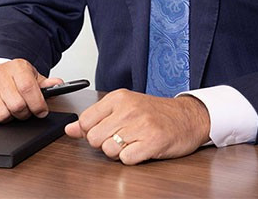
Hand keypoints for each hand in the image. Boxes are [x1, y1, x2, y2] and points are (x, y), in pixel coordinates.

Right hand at [0, 59, 63, 123]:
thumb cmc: (12, 80)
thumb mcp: (31, 78)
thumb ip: (45, 84)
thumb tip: (57, 84)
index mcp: (17, 67)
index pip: (28, 88)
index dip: (37, 104)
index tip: (41, 112)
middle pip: (16, 105)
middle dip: (23, 114)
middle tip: (23, 111)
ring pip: (1, 115)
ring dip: (7, 118)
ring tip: (8, 109)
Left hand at [64, 89, 210, 164]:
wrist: (189, 117)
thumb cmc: (155, 113)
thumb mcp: (123, 108)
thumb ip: (94, 118)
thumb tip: (69, 129)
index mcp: (118, 98)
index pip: (85, 122)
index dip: (93, 132)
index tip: (107, 130)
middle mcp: (129, 109)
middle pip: (94, 139)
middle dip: (105, 144)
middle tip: (123, 138)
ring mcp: (141, 125)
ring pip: (108, 150)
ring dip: (119, 153)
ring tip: (134, 142)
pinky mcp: (153, 142)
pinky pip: (126, 159)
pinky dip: (132, 158)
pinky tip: (142, 148)